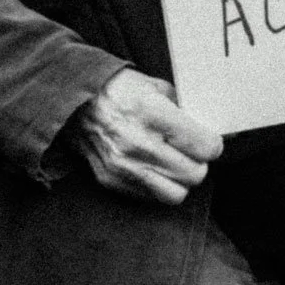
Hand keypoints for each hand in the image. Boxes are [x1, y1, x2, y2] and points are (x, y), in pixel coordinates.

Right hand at [67, 68, 221, 203]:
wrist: (71, 104)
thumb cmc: (116, 90)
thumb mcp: (154, 86)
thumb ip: (182, 108)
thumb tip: (207, 127)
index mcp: (151, 112)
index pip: (204, 147)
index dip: (212, 145)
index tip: (208, 141)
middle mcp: (137, 143)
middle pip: (194, 174)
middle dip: (197, 163)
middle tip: (190, 152)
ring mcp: (123, 166)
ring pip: (176, 194)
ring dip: (180, 180)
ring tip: (173, 163)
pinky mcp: (111, 181)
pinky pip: (151, 198)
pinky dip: (159, 187)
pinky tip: (154, 168)